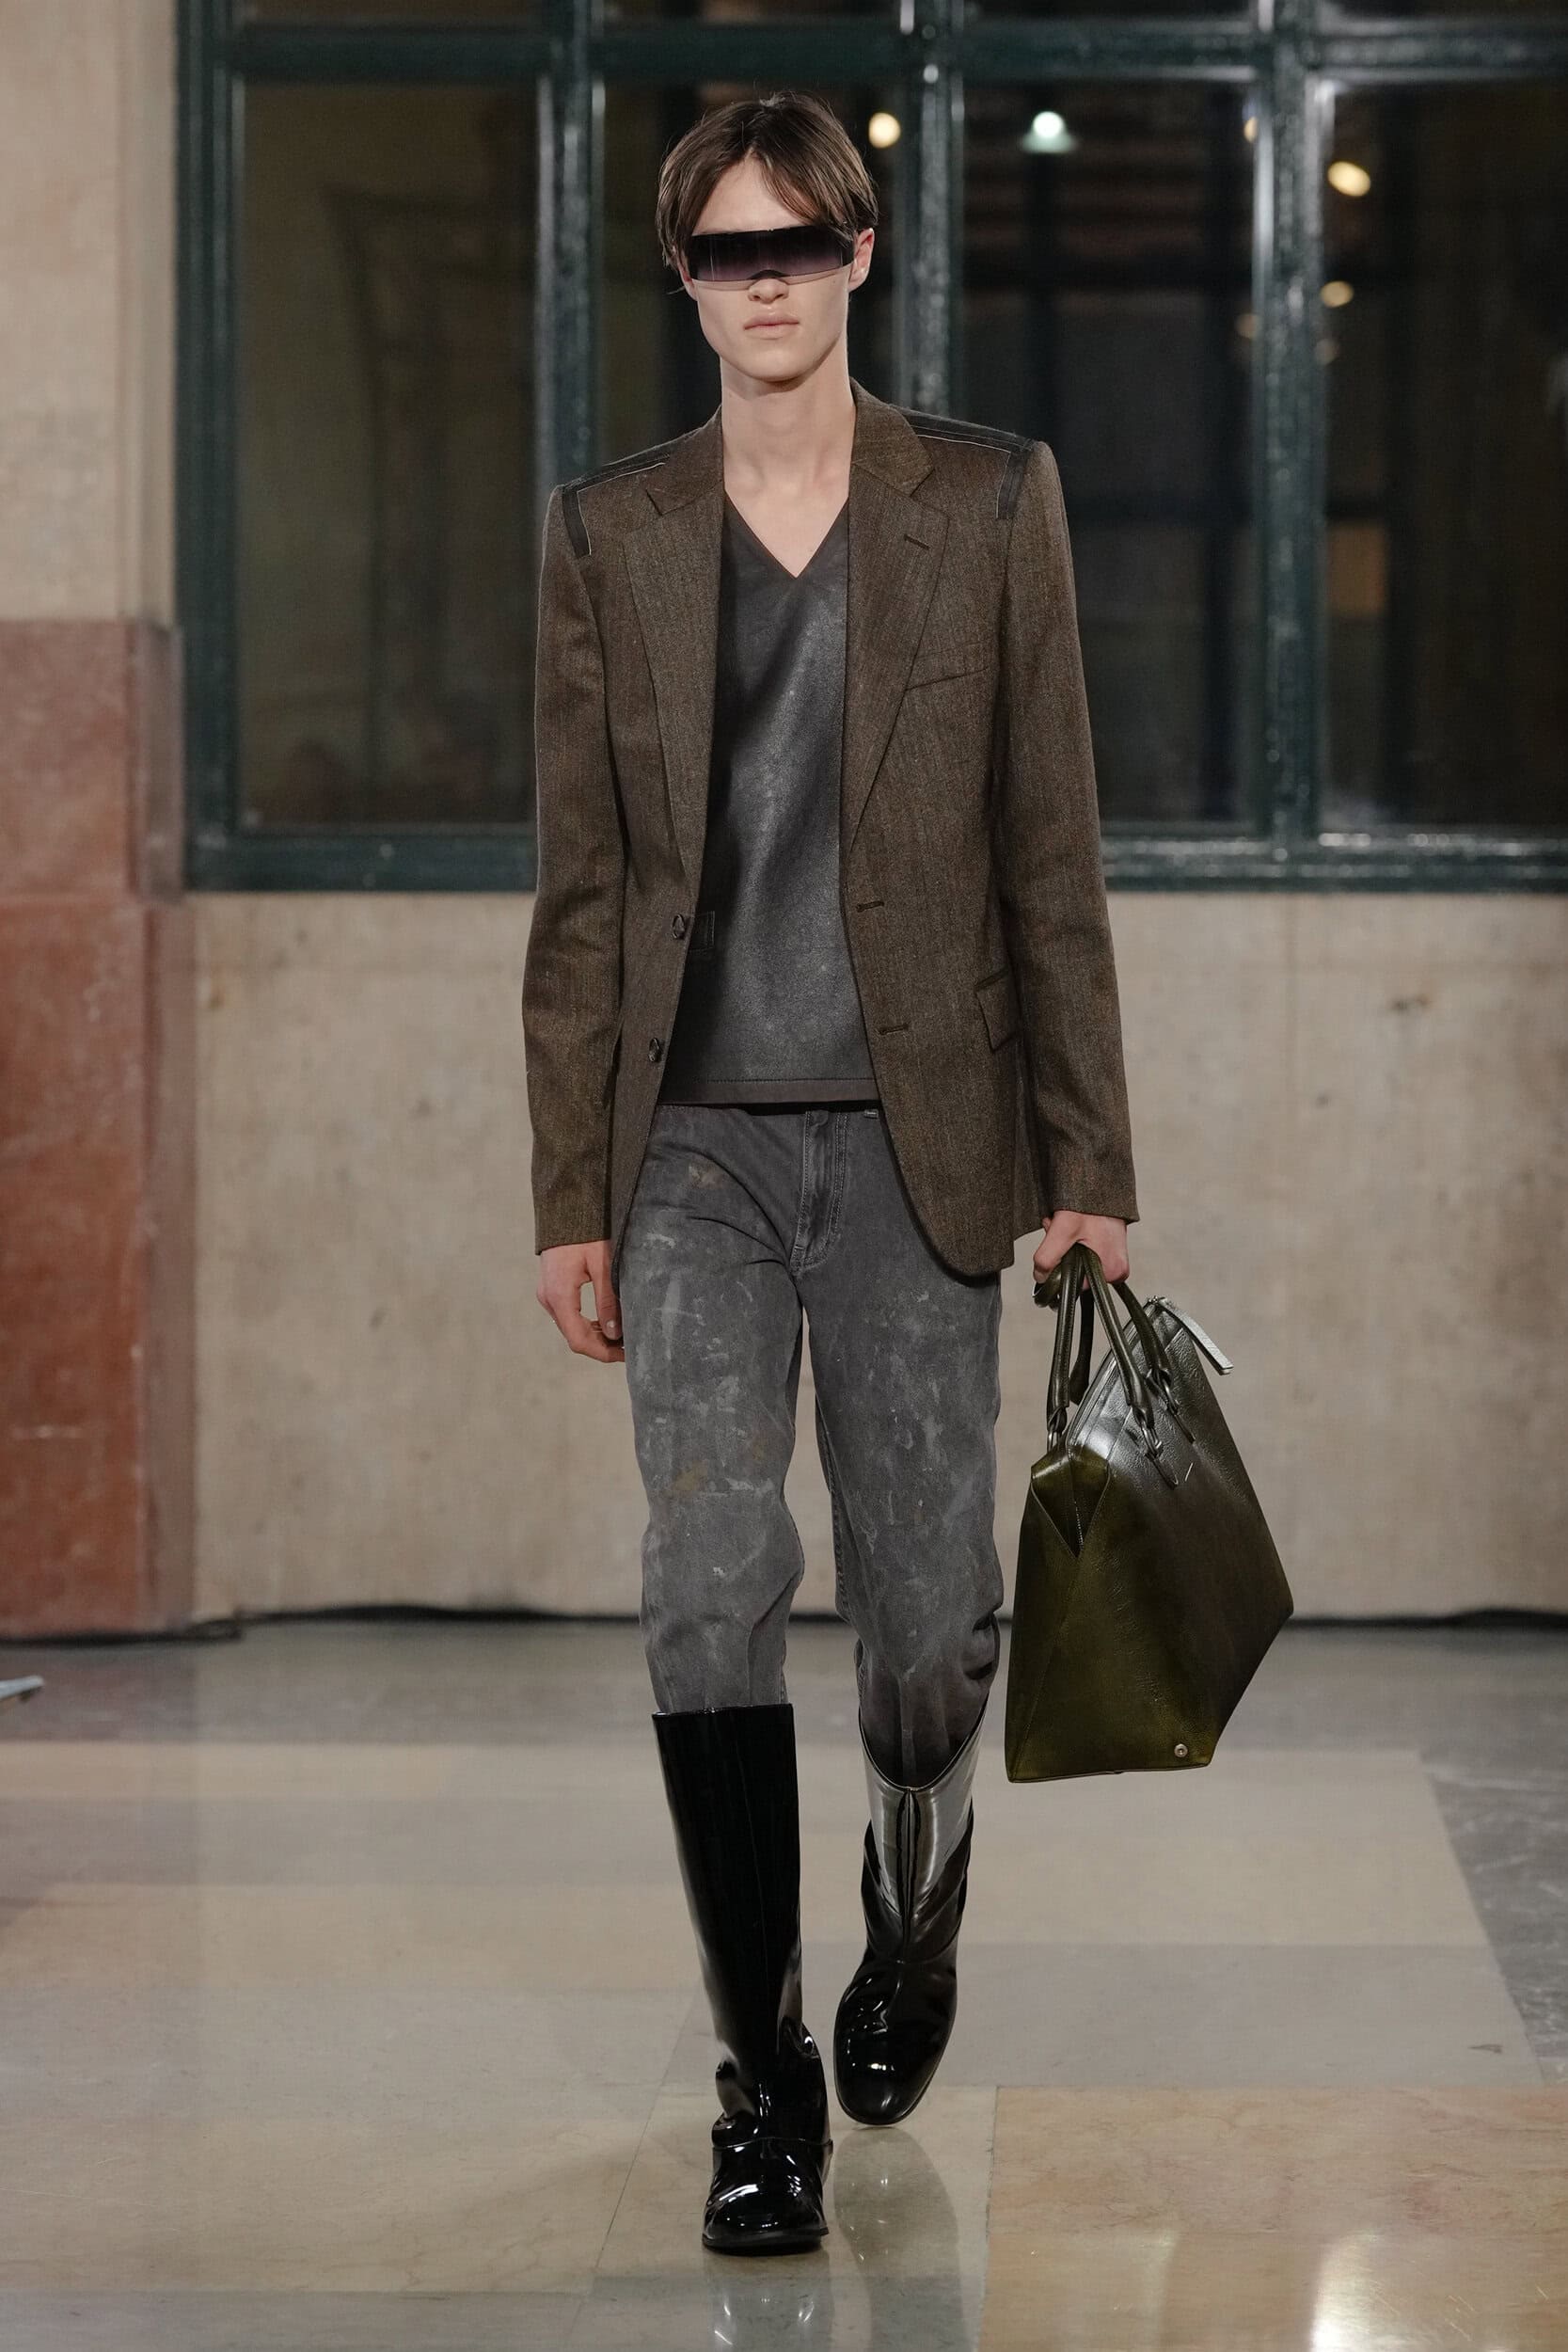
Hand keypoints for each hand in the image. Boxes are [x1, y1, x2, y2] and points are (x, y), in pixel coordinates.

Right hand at [536, 1238, 623, 1362]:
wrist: (565, 1208)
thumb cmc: (587, 1233)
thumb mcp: (604, 1265)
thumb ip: (608, 1301)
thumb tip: (615, 1334)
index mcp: (560, 1295)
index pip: (579, 1339)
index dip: (604, 1353)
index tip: (627, 1354)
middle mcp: (548, 1298)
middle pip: (574, 1337)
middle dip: (602, 1347)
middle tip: (629, 1347)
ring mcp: (547, 1294)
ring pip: (571, 1328)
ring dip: (596, 1336)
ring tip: (623, 1336)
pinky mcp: (551, 1289)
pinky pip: (568, 1315)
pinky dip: (587, 1324)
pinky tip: (607, 1322)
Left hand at [1032, 1209, 1129, 1288]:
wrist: (1103, 1185)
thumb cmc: (1089, 1204)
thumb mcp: (1063, 1230)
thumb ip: (1048, 1257)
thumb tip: (1040, 1277)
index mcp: (1111, 1272)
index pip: (1073, 1285)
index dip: (1059, 1265)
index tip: (1057, 1243)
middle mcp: (1118, 1271)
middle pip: (1077, 1273)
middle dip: (1062, 1253)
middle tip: (1059, 1230)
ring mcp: (1117, 1261)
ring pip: (1079, 1262)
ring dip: (1066, 1245)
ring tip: (1067, 1224)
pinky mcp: (1114, 1251)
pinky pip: (1087, 1253)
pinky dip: (1074, 1241)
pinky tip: (1074, 1225)